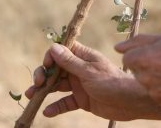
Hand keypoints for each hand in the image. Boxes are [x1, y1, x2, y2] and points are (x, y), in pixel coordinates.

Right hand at [25, 42, 155, 120]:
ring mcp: (79, 85)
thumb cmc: (111, 82)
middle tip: (37, 83)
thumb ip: (70, 62)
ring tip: (32, 96)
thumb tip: (54, 48)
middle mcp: (79, 69)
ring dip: (44, 91)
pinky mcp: (81, 100)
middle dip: (43, 75)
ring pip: (57, 86)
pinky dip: (56, 106)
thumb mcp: (88, 71)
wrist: (128, 102)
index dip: (51, 57)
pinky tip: (47, 111)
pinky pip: (65, 102)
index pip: (61, 51)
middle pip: (55, 69)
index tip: (46, 66)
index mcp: (83, 57)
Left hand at [116, 34, 160, 111]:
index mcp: (142, 60)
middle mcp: (145, 79)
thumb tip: (117, 47)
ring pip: (148, 85)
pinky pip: (159, 97)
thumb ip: (138, 42)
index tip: (157, 53)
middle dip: (148, 67)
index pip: (128, 58)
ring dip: (157, 80)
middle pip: (137, 72)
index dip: (141, 54)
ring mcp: (155, 95)